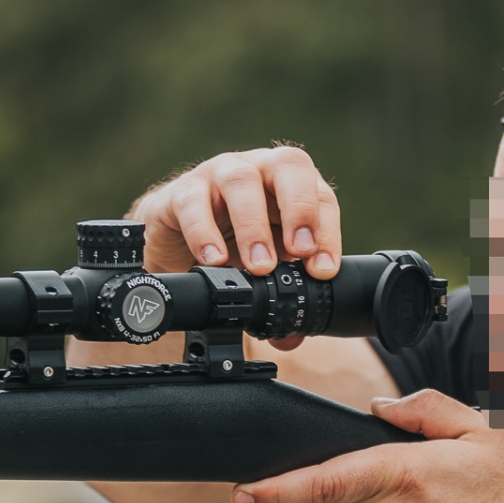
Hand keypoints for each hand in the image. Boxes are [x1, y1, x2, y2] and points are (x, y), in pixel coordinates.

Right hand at [130, 144, 341, 276]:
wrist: (176, 238)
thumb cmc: (230, 242)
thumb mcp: (264, 268)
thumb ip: (280, 296)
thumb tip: (289, 337)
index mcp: (291, 186)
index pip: (321, 196)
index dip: (327, 231)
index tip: (323, 269)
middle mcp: (260, 171)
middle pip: (289, 165)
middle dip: (300, 210)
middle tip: (299, 254)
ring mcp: (220, 175)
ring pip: (241, 181)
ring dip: (253, 226)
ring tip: (258, 267)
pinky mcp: (183, 192)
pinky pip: (192, 203)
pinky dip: (203, 232)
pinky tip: (214, 260)